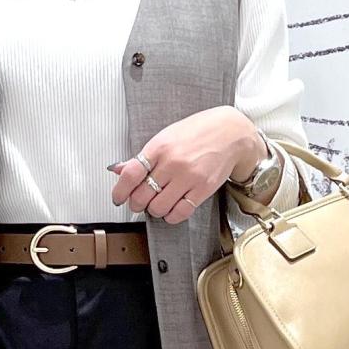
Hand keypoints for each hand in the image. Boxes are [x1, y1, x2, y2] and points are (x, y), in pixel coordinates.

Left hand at [108, 106, 260, 223]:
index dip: (120, 191)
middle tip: (138, 201)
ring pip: (158, 207)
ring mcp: (188, 178)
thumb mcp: (166, 136)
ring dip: (153, 210)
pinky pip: (180, 212)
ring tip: (157, 202)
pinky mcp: (202, 189)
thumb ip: (143, 156)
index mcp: (159, 147)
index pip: (130, 174)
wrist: (231, 133)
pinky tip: (171, 209)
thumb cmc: (198, 132)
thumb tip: (118, 169)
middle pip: (142, 195)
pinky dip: (171, 216)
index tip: (118, 198)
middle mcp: (172, 163)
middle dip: (136, 203)